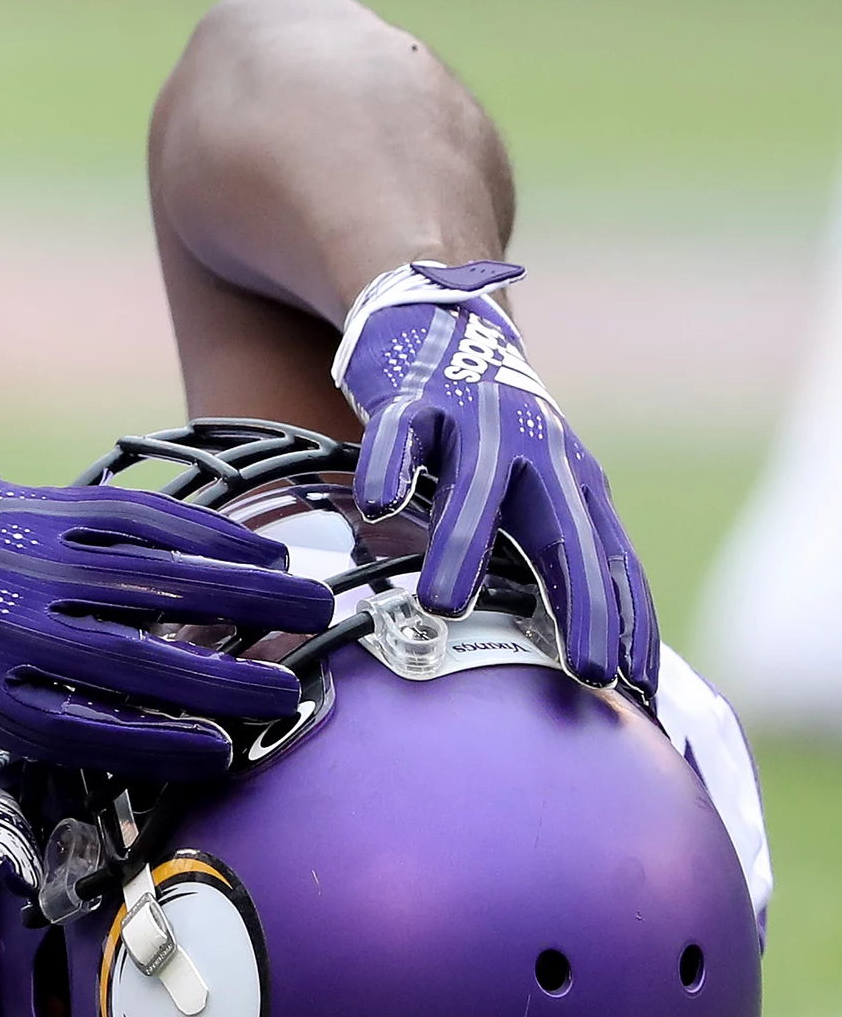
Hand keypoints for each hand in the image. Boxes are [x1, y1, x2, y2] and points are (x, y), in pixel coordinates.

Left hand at [0, 456, 333, 808]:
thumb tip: (49, 886)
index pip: (79, 727)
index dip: (153, 744)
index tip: (219, 754)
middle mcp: (8, 625)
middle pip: (127, 656)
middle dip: (219, 676)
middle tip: (289, 691)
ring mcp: (31, 558)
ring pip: (149, 576)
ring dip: (238, 592)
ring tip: (310, 605)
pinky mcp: (49, 508)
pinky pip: (138, 519)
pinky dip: (205, 534)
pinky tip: (262, 550)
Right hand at [333, 259, 657, 694]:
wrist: (441, 326)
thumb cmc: (485, 434)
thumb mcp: (530, 489)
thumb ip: (543, 554)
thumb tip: (558, 654)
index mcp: (571, 483)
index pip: (610, 561)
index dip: (627, 623)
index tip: (636, 689)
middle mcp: (536, 452)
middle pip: (566, 532)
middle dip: (582, 601)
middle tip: (589, 668)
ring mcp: (476, 422)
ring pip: (477, 487)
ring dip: (464, 545)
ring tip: (445, 606)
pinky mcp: (414, 399)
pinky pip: (401, 432)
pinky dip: (391, 464)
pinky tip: (380, 502)